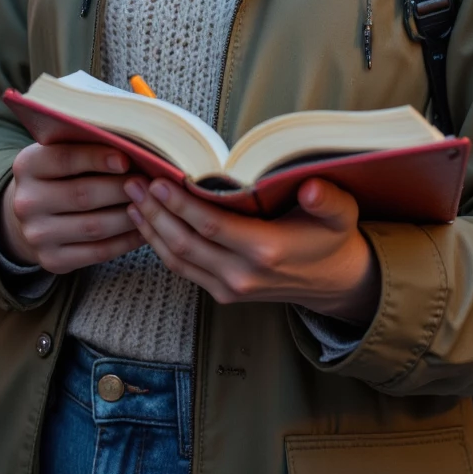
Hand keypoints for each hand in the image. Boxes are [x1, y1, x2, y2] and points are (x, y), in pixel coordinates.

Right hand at [0, 143, 143, 273]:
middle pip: (83, 195)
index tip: (127, 159)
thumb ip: (87, 145)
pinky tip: (145, 228)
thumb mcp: (61, 150)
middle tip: (150, 183)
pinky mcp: (52, 260)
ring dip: (130, 216)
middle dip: (122, 188)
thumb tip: (133, 146)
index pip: (64, 159)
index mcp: (27, 166)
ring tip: (153, 204)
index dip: (97, 158)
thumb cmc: (60, 173)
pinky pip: (98, 252)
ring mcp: (37, 235)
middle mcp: (26, 202)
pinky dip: (126, 241)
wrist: (32, 213)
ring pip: (95, 227)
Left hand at [123, 176, 379, 324]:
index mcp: (266, 251)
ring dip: (150, 228)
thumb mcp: (341, 214)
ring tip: (131, 198)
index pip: (210, 225)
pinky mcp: (222, 294)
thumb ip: (328, 200)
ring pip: (177, 259)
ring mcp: (229, 288)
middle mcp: (242, 275)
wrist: (333, 282)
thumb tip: (312, 188)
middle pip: (185, 242)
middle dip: (154, 212)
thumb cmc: (332, 238)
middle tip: (133, 183)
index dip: (180, 204)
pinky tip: (147, 223)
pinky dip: (160, 246)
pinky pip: (183, 269)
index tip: (158, 180)